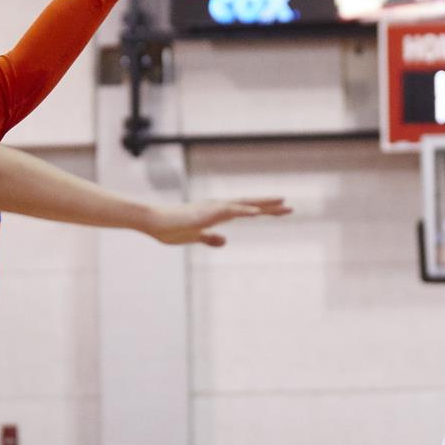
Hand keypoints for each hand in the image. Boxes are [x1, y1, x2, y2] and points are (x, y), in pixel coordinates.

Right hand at [147, 197, 289, 246]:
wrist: (153, 222)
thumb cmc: (170, 228)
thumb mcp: (194, 237)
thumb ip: (210, 238)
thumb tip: (224, 241)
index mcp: (217, 214)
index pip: (246, 210)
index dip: (264, 210)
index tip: (281, 211)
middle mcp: (218, 207)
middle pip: (250, 205)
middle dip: (270, 206)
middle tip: (290, 207)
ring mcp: (213, 208)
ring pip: (244, 204)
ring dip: (263, 204)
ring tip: (282, 204)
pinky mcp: (207, 213)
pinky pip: (230, 211)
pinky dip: (245, 210)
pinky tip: (258, 212)